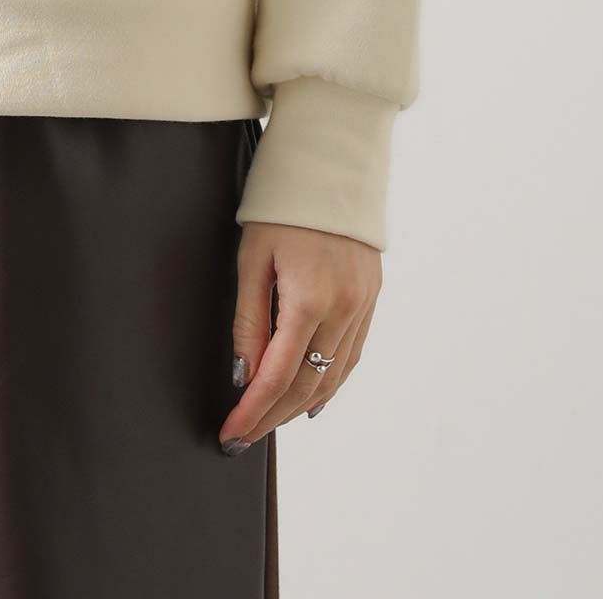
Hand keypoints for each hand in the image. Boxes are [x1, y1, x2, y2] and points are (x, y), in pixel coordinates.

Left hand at [220, 221, 380, 453]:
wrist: (330, 166)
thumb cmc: (280, 206)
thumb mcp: (252, 258)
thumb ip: (249, 320)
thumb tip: (244, 374)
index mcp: (309, 299)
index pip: (278, 375)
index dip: (252, 411)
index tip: (230, 434)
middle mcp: (343, 310)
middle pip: (307, 386)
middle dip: (272, 416)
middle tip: (242, 437)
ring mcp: (363, 306)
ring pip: (333, 377)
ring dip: (300, 406)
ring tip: (268, 423)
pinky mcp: (371, 299)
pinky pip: (351, 356)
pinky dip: (330, 383)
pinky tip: (311, 399)